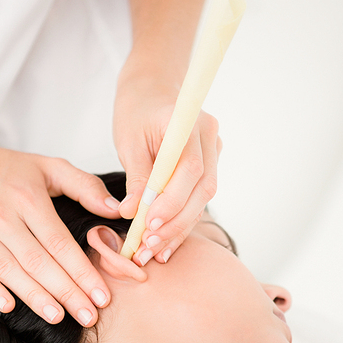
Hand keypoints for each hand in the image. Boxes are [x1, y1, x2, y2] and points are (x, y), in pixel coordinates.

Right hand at [0, 143, 120, 325]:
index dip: (83, 272)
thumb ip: (85, 187)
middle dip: (67, 292)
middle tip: (89, 316)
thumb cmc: (8, 169)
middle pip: (39, 263)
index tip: (103, 295)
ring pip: (10, 271)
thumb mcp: (49, 167)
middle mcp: (3, 217)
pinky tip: (11, 307)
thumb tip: (117, 210)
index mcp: (28, 199)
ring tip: (59, 317)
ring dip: (35, 297)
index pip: (60, 243)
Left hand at [113, 69, 221, 265]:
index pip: (190, 168)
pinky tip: (163, 246)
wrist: (153, 90)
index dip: (172, 200)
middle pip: (202, 190)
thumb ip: (136, 177)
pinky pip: (196, 200)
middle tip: (148, 246)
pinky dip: (180, 224)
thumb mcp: (129, 140)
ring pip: (202, 200)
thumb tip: (132, 214)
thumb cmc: (137, 110)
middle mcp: (210, 139)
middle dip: (175, 223)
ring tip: (151, 252)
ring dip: (177, 229)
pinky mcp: (207, 169)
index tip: (149, 223)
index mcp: (190, 123)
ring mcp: (213, 154)